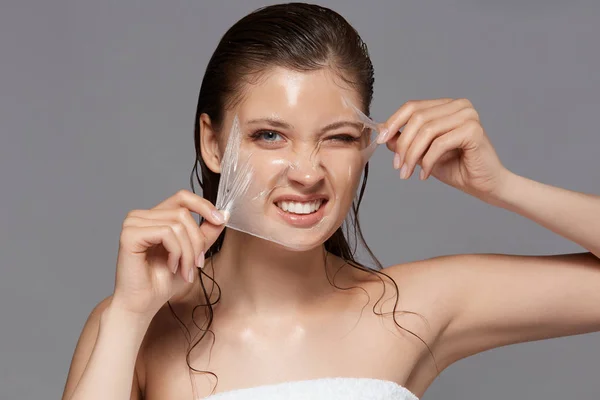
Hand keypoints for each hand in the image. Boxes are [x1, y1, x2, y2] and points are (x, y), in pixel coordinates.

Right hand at [111, 189, 226, 318]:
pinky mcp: (129, 234)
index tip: (220, 220)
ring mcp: (133, 223)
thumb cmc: (163, 281)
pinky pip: (166, 233)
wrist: (144, 304)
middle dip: (197, 242)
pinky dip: (176, 252)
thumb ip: (206, 233)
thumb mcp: (193, 253)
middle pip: (184, 213)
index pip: (182, 197)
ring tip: (185, 271)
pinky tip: (171, 267)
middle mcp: (141, 216)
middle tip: (197, 264)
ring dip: (188, 252)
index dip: (204, 205)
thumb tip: (224, 214)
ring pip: (178, 224)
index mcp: (155, 216)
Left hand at [377, 98, 509, 199]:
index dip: (393, 122)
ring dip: (412, 155)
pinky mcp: (473, 130)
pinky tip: (425, 174)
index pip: (412, 107)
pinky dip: (428, 161)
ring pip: (426, 131)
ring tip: (407, 173)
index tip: (380, 140)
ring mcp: (468, 115)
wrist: (485, 186)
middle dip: (402, 145)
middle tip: (398, 167)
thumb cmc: (457, 168)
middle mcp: (459, 105)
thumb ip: (405, 140)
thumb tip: (382, 131)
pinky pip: (439, 143)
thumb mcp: (422, 153)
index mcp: (447, 106)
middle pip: (417, 118)